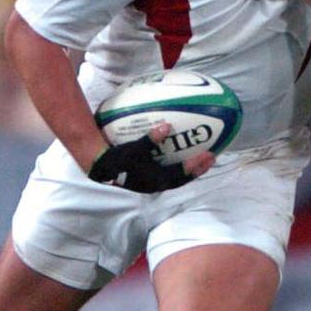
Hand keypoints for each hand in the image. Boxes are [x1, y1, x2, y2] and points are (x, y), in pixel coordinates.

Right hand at [87, 122, 213, 192]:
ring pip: (177, 176)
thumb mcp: (133, 149)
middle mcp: (156, 183)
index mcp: (155, 180)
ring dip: (190, 167)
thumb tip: (166, 127)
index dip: (196, 166)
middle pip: (183, 177)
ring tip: (201, 155)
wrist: (98, 167)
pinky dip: (176, 163)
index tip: (209, 155)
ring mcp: (152, 181)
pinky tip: (179, 152)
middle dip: (198, 168)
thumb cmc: (116, 159)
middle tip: (212, 157)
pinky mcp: (147, 176)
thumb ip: (150, 139)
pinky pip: (167, 170)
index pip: (181, 175)